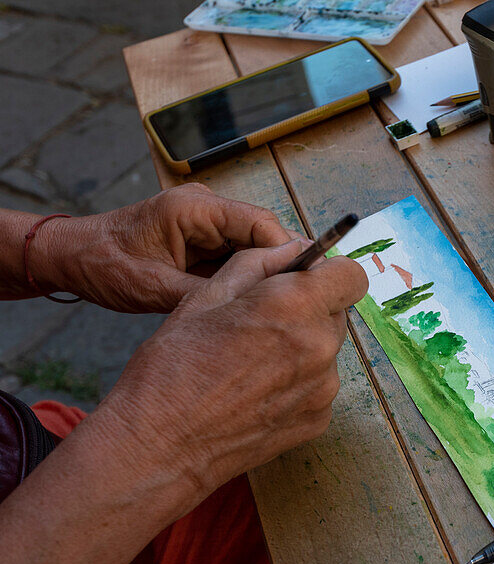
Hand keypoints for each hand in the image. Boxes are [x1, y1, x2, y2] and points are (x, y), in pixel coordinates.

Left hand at [33, 183, 293, 312]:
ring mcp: (205, 220)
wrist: (68, 257)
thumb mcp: (156, 289)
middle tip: (298, 302)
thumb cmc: (102, 265)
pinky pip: (237, 254)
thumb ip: (210, 292)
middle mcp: (205, 207)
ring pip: (254, 246)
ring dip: (264, 273)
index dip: (288, 253)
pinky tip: (253, 301)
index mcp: (194, 207)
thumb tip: (256, 304)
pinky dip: (246, 276)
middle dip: (280, 266)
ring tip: (278, 305)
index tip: (305, 286)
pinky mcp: (202, 236)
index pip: (261, 224)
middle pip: (263, 234)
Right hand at [91, 239, 367, 516]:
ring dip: (301, 347)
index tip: (306, 278)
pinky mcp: (318, 420)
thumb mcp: (206, 296)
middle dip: (309, 309)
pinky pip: (318, 386)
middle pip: (337, 313)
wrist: (161, 447)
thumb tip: (294, 249)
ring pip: (326, 350)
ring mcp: (324, 389)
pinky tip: (254, 392)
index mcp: (295, 307)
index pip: (351, 275)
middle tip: (260, 322)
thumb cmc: (172, 368)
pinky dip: (295, 383)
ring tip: (250, 363)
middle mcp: (320, 347)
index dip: (329, 272)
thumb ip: (259, 263)